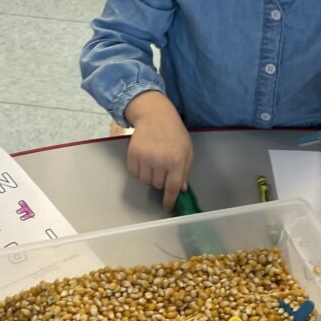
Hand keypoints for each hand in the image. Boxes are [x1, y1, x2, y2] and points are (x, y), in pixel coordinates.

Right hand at [124, 91, 192, 209]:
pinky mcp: (132, 154)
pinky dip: (139, 171)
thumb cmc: (174, 132)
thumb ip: (185, 170)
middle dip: (161, 181)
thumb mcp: (187, 149)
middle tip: (163, 169)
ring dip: (149, 177)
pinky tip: (144, 161)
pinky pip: (134, 174)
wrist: (154, 114)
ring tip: (153, 163)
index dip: (169, 200)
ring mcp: (145, 157)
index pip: (172, 187)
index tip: (167, 206)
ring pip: (145, 181)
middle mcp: (160, 161)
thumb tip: (181, 189)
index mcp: (177, 160)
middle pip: (157, 185)